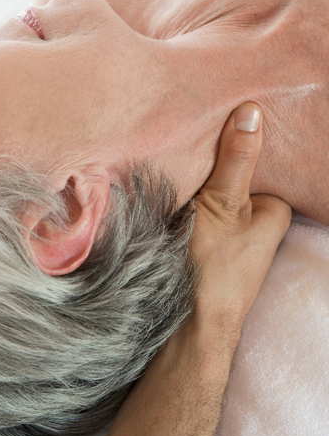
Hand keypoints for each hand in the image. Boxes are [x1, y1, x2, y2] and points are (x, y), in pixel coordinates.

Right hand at [189, 102, 291, 337]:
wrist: (185, 325)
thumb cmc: (213, 266)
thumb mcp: (224, 204)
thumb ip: (236, 159)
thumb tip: (252, 110)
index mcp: (273, 211)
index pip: (255, 162)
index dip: (233, 143)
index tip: (211, 119)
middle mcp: (254, 222)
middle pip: (230, 176)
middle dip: (208, 162)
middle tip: (183, 138)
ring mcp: (227, 235)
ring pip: (208, 193)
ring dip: (189, 181)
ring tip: (169, 157)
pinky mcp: (202, 244)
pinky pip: (192, 209)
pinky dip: (179, 199)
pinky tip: (162, 188)